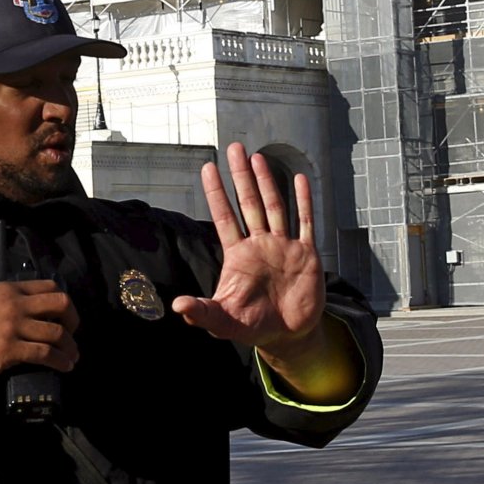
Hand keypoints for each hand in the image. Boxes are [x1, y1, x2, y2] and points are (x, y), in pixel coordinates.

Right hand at [0, 280, 79, 387]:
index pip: (49, 286)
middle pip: (61, 303)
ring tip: (72, 357)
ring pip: (57, 331)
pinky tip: (65, 367)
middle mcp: (13, 303)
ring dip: (70, 346)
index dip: (64, 303)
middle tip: (73, 335)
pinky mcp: (9, 349)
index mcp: (7, 289)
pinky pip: (46, 353)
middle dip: (73, 320)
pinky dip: (61, 361)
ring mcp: (12, 325)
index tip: (66, 317)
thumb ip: (6, 305)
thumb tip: (28, 318)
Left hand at [178, 143, 359, 404]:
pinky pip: (305, 223)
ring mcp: (283, 247)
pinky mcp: (306, 254)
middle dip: (241, 176)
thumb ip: (202, 312)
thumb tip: (177, 307)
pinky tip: (299, 179)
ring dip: (267, 182)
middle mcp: (260, 245)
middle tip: (234, 148)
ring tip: (258, 157)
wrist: (287, 336)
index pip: (224, 217)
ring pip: (274, 207)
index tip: (208, 167)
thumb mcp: (223, 320)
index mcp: (238, 256)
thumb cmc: (252, 325)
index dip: (217, 193)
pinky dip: (303, 201)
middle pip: (249, 203)